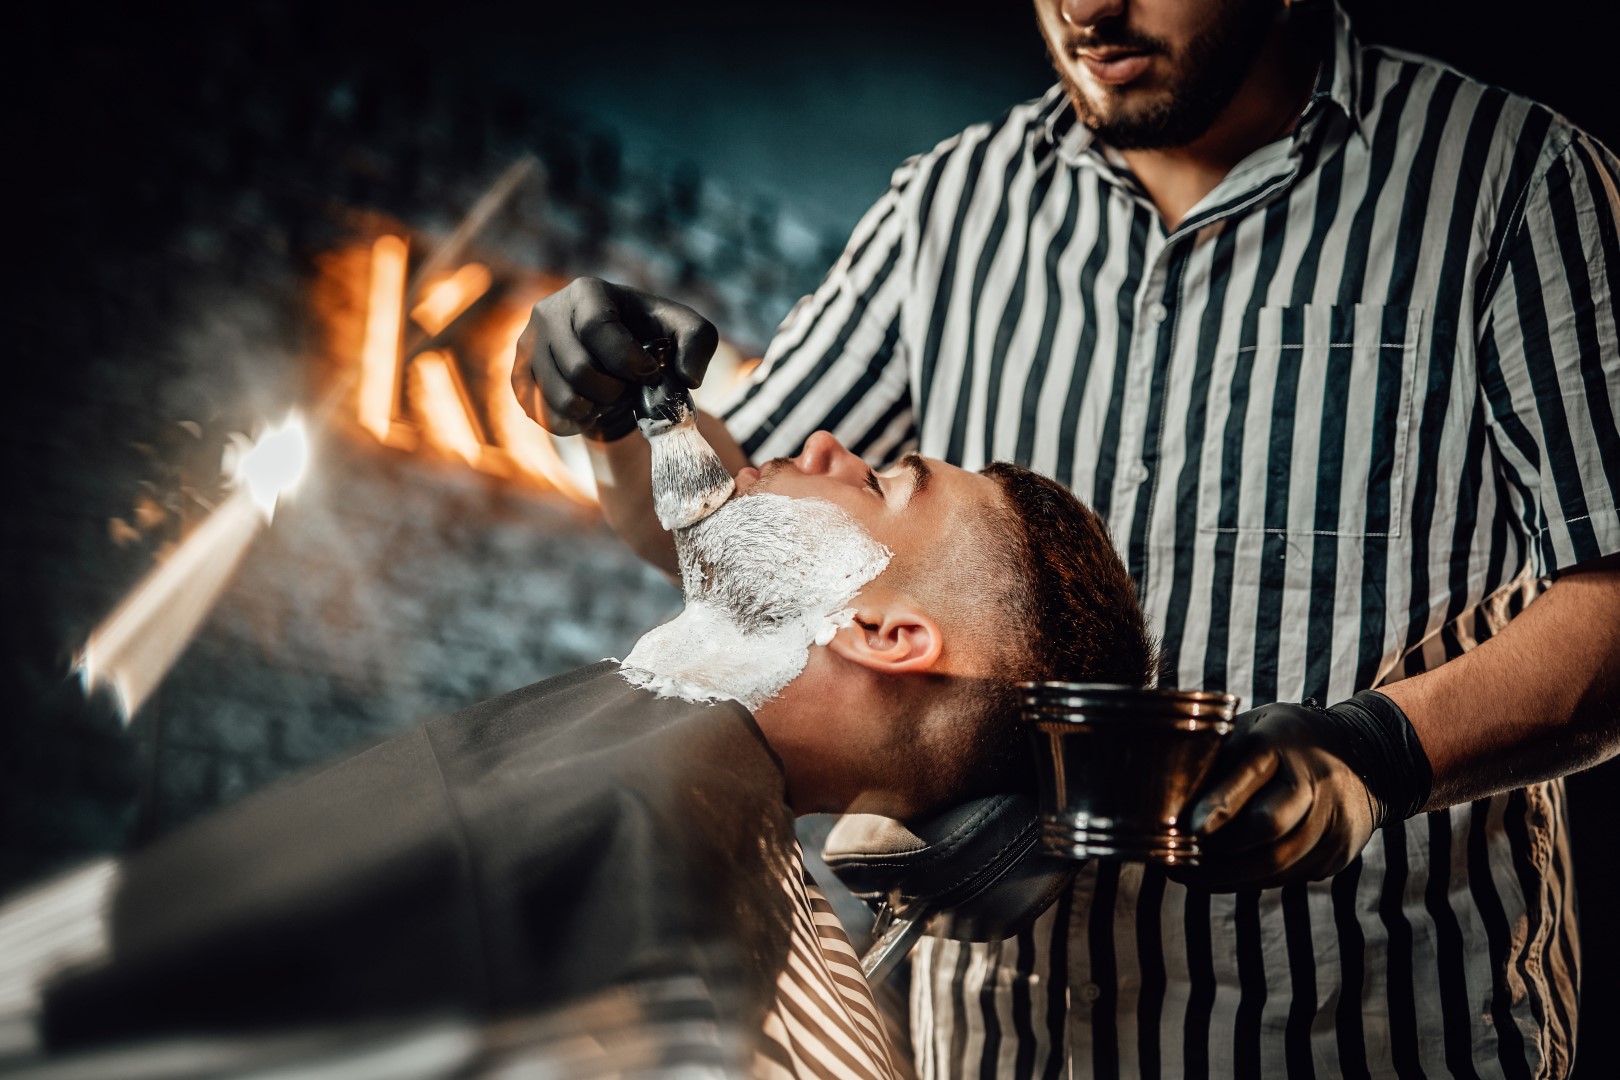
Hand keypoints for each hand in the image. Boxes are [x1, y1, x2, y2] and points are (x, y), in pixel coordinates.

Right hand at [510, 277, 718, 439]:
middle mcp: (548, 312)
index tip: (648, 373)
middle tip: (628, 388)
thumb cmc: (652, 337)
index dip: (627, 361)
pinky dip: (574, 422)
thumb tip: (688, 377)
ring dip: (595, 409)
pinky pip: (543, 415)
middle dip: (614, 390)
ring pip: (559, 398)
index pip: (597, 329)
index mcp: (587, 291)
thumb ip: (699, 343)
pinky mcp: (519, 377)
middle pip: (578, 370)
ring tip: (608, 397)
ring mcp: (527, 345)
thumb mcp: (687, 330)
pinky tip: (589, 408)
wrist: (615, 357)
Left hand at [1172, 702, 1380, 891]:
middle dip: (1216, 852)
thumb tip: (1165, 795)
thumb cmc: (1285, 740)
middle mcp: (1315, 783)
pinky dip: (1249, 880)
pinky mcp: (1338, 853)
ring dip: (1226, 876)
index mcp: (1283, 743)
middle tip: (1174, 862)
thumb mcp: (1253, 729)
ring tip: (1187, 877)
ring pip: (1277, 863)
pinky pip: (1288, 876)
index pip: (1250, 774)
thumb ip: (1217, 757)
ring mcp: (1332, 822)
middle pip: (1267, 828)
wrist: (1366, 755)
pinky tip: (1219, 878)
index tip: (1186, 828)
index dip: (1218, 805)